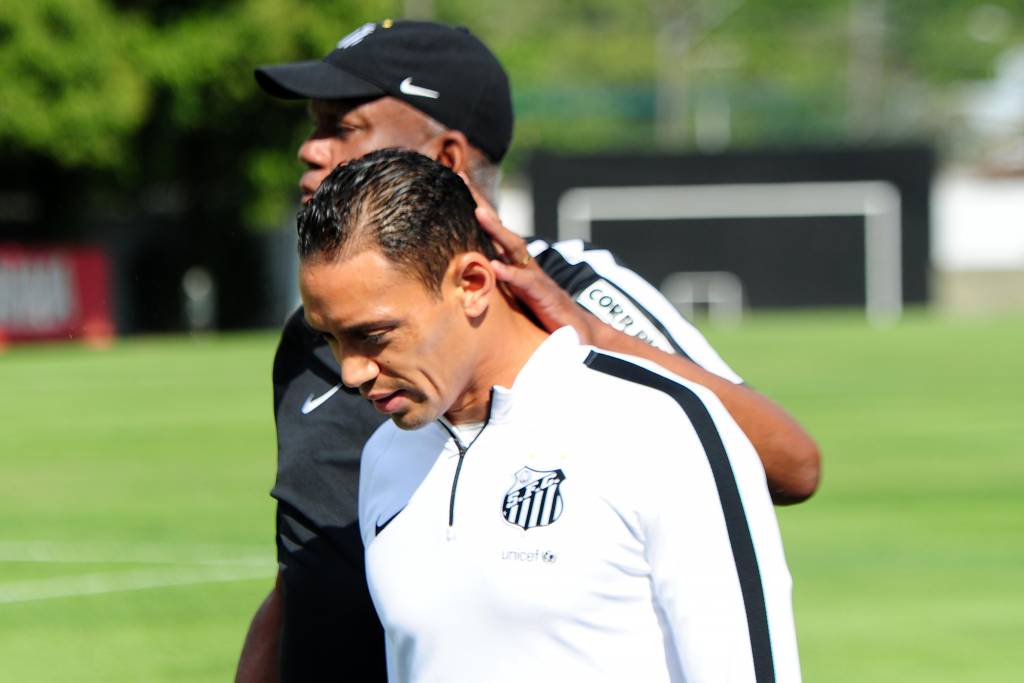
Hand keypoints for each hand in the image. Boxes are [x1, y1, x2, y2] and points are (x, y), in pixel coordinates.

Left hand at [461, 177, 595, 343]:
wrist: (577, 332)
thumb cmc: (542, 313)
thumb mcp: (514, 295)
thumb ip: (498, 283)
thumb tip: (471, 276)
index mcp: (517, 264)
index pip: (496, 232)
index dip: (479, 210)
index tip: (460, 185)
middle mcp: (526, 265)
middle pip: (503, 230)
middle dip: (483, 206)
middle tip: (464, 182)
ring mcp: (535, 278)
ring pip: (515, 248)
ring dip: (497, 230)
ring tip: (478, 213)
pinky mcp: (543, 296)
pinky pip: (525, 282)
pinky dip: (510, 274)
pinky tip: (495, 266)